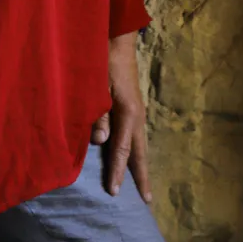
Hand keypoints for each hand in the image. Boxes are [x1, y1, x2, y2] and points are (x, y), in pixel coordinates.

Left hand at [90, 31, 151, 204]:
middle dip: (141, 176)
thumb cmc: (103, 61)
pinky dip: (134, 151)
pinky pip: (135, 135)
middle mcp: (137, 116)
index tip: (113, 192)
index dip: (116, 171)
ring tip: (142, 185)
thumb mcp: (96, 86)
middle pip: (139, 152)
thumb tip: (101, 142)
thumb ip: (98, 114)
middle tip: (146, 200)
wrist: (117, 40)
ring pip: (139, 145)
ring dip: (139, 165)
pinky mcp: (133, 107)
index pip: (121, 149)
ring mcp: (137, 111)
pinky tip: (132, 156)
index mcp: (128, 113)